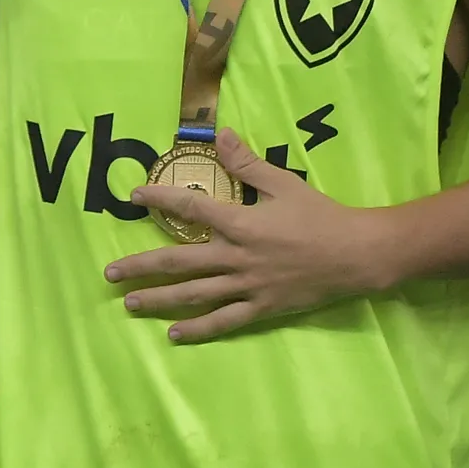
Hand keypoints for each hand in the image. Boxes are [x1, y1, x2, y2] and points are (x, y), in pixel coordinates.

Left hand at [105, 127, 398, 340]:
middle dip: (142, 267)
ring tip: (130, 304)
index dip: (160, 200)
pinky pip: (225, 320)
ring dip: (160, 299)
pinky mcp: (263, 307)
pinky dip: (199, 328)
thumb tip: (221, 134)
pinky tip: (174, 333)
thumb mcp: (284, 183)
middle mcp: (237, 256)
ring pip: (196, 295)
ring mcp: (249, 285)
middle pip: (180, 261)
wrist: (358, 254)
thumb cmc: (320, 216)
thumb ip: (247, 162)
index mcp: (240, 222)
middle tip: (110, 273)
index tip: (134, 197)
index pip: (191, 207)